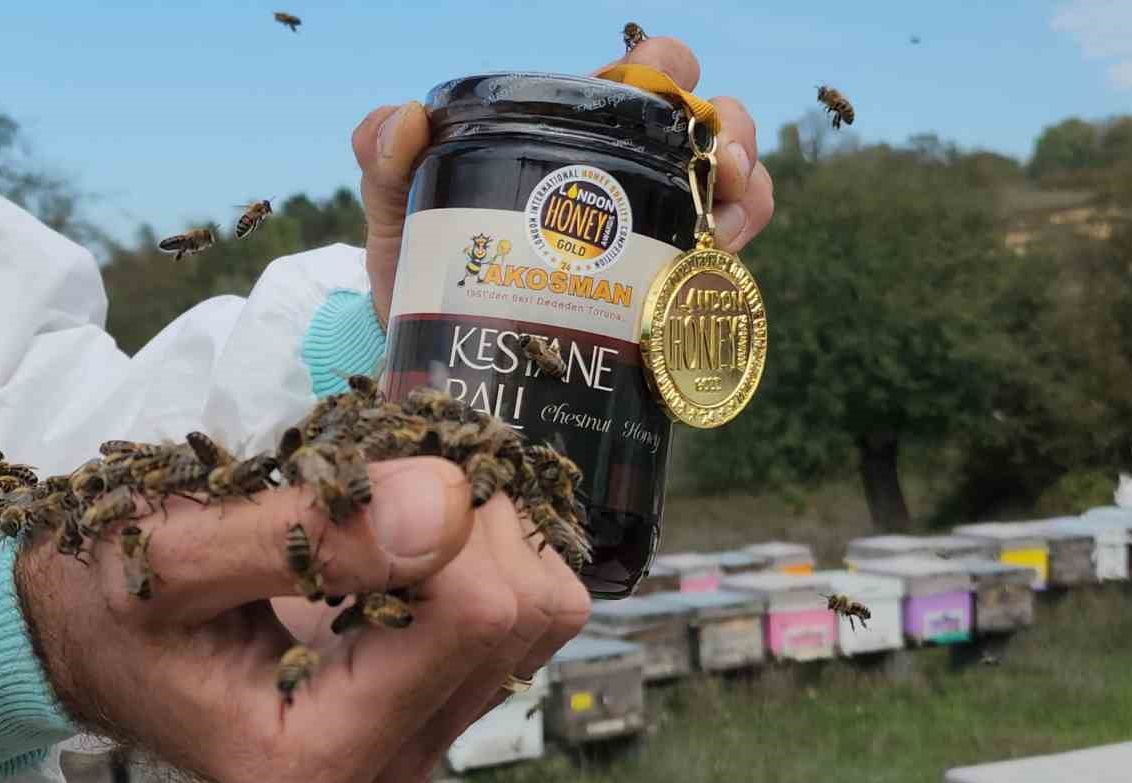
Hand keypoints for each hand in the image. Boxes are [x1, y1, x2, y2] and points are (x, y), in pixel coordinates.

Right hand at [18, 457, 589, 782]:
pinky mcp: (434, 718)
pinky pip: (523, 622)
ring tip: (384, 506)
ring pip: (540, 619)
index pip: (475, 616)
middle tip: (382, 474)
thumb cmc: (111, 594)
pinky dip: (486, 554)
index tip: (373, 469)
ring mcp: (414, 754)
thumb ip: (308, 535)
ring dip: (481, 532)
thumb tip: (448, 504)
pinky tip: (407, 536)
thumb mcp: (177, 552)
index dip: (444, 515)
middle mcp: (379, 782)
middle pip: (524, 619)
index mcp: (314, 762)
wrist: (88, 632)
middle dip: (470, 520)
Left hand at [354, 36, 775, 325]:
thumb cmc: (424, 270)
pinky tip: (719, 261)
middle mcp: (626, 180)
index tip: (663, 91)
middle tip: (718, 163)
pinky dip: (736, 255)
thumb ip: (384, 162)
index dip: (667, 72)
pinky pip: (722, 265)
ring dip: (747, 191)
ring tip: (725, 217)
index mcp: (573, 136)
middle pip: (708, 126)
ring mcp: (653, 237)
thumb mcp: (398, 213)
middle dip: (729, 130)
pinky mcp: (662, 297)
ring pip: (732, 189)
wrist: (436, 361)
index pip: (641, 78)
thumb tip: (404, 118)